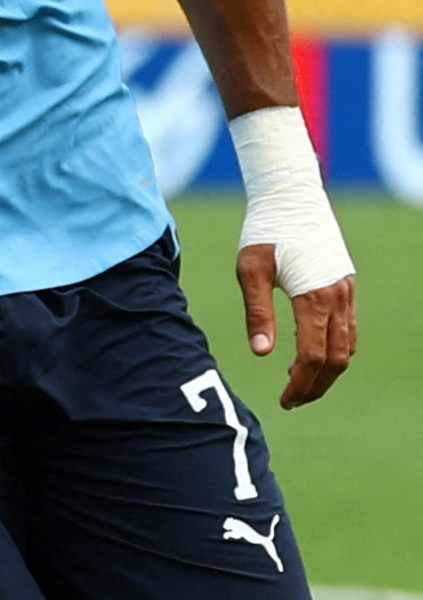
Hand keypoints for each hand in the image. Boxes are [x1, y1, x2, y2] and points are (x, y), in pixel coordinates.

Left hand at [238, 247, 355, 407]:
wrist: (292, 198)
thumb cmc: (264, 232)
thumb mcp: (250, 270)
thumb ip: (258, 313)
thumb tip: (262, 354)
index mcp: (313, 297)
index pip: (312, 356)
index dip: (300, 383)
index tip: (284, 400)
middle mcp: (337, 298)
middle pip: (336, 359)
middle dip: (317, 386)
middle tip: (293, 401)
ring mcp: (347, 292)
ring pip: (347, 347)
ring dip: (327, 371)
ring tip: (297, 380)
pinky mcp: (347, 286)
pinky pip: (349, 329)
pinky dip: (335, 349)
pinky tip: (311, 353)